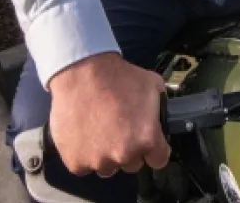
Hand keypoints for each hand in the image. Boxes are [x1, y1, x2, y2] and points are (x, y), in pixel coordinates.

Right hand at [47, 52, 169, 177]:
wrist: (81, 72)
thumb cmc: (116, 76)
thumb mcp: (152, 84)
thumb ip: (160, 106)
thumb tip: (163, 113)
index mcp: (147, 138)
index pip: (159, 160)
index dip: (154, 150)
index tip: (147, 142)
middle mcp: (124, 154)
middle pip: (132, 164)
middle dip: (128, 150)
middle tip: (118, 129)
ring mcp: (98, 160)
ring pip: (107, 167)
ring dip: (105, 154)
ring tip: (99, 130)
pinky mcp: (76, 161)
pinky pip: (83, 166)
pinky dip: (83, 155)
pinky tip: (83, 134)